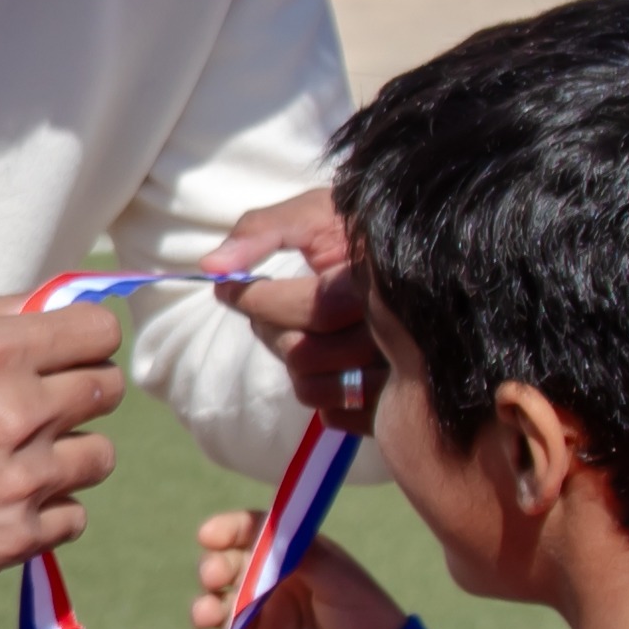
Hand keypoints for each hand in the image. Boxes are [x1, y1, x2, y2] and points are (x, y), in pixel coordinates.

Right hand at [0, 296, 123, 613]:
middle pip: (108, 389)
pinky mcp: (11, 539)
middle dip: (80, 392)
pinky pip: (74, 516)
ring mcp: (17, 480)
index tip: (70, 353)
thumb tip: (58, 305)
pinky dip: (46, 510)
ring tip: (16, 459)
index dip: (86, 340)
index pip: (100, 330)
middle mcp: (13, 412)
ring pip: (100, 456)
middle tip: (37, 407)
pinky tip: (0, 501)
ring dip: (68, 454)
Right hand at [184, 514, 395, 628]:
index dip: (228, 532)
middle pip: (228, 574)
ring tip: (209, 614)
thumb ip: (301, 554)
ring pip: (219, 614)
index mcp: (293, 564)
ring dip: (205, 609)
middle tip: (214, 578)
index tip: (207, 535)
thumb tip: (264, 533)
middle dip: (213, 571)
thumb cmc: (365, 615)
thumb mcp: (338, 576)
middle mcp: (273, 594)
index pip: (253, 538)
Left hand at [209, 186, 384, 430]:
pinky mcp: (397, 404)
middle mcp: (400, 332)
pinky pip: (333, 416)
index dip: (256, 300)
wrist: (416, 254)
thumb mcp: (315, 212)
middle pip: (304, 354)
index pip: (310, 309)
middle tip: (264, 306)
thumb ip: (262, 230)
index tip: (230, 287)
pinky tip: (324, 355)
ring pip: (313, 388)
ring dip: (289, 359)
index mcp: (382, 281)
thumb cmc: (355, 227)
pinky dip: (317, 391)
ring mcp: (404, 374)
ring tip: (295, 328)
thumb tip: (212, 266)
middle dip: (268, 327)